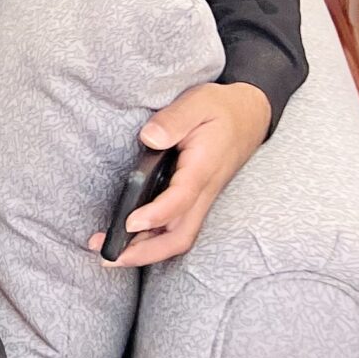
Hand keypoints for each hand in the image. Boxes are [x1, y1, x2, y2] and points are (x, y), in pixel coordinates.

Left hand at [86, 80, 271, 268]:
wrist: (250, 115)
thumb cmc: (220, 108)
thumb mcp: (198, 102)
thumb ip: (174, 119)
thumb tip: (149, 138)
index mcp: (202, 168)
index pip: (180, 200)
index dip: (155, 215)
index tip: (129, 223)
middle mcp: (204, 191)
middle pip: (180, 236)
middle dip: (145, 252)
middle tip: (108, 256)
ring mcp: (202, 198)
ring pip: (178, 237)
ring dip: (147, 251)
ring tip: (110, 253)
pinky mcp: (196, 199)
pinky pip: (178, 228)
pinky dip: (154, 240)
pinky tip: (130, 239)